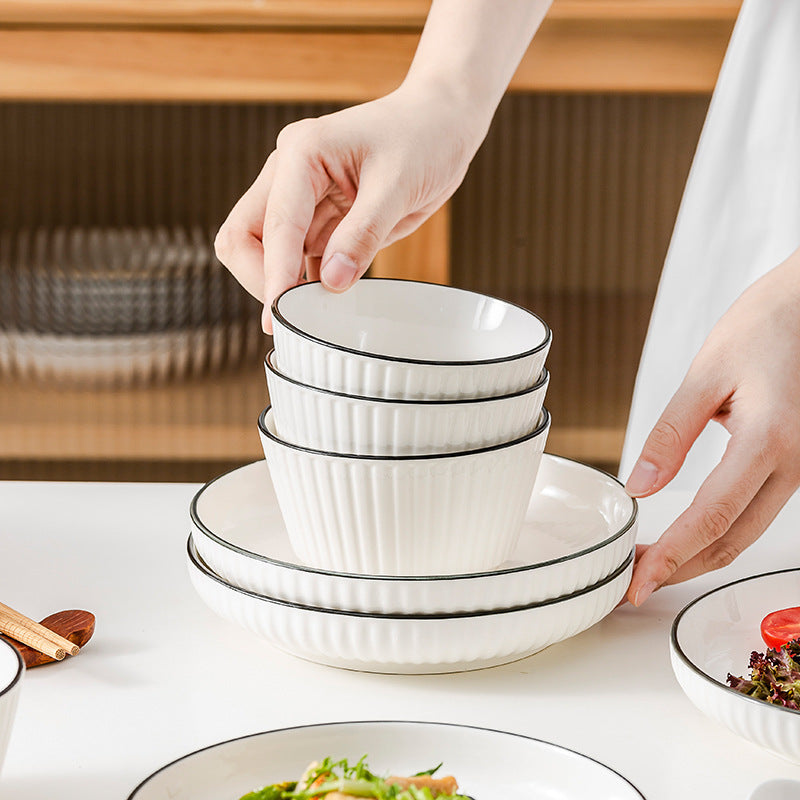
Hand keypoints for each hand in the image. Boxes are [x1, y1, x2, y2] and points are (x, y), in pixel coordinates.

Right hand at [214, 86, 483, 331]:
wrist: (441, 122)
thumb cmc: (424, 138)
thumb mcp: (399, 186)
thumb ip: (363, 234)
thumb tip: (331, 281)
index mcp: (301, 153)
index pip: (273, 224)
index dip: (275, 272)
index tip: (280, 313)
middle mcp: (289, 173)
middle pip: (243, 237)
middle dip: (260, 278)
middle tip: (289, 317)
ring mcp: (300, 198)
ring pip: (264, 251)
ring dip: (281, 284)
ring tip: (308, 318)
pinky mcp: (318, 219)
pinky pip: (296, 259)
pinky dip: (303, 283)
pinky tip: (322, 306)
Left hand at [625, 246, 799, 605]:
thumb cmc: (765, 327)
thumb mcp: (707, 373)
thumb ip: (673, 433)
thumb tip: (641, 486)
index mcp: (770, 440)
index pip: (711, 517)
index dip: (671, 555)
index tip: (637, 581)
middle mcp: (796, 463)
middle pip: (733, 539)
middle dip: (682, 568)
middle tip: (636, 583)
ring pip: (749, 530)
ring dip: (701, 554)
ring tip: (654, 563)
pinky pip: (759, 510)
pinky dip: (722, 531)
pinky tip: (691, 535)